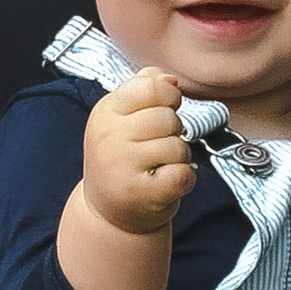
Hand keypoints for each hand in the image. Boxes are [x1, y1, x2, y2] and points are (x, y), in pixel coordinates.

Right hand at [82, 69, 194, 234]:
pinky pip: (183, 174)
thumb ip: (144, 88)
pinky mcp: (141, 193)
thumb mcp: (122, 116)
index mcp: (105, 111)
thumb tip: (171, 78)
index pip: (151, 87)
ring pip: (178, 146)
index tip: (166, 108)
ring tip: (161, 165)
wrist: (107, 211)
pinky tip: (167, 182)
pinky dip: (184, 179)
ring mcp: (122, 166)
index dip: (169, 96)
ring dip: (180, 157)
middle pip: (167, 118)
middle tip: (160, 145)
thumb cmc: (123, 157)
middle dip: (175, 130)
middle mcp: (109, 137)